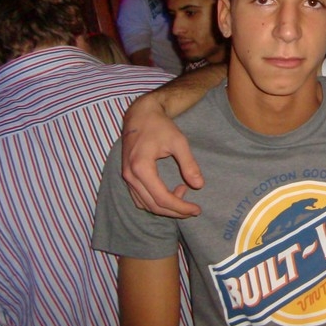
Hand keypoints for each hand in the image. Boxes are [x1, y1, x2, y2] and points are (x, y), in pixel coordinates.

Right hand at [121, 92, 204, 217]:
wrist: (140, 114)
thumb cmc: (160, 126)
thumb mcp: (178, 142)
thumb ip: (189, 164)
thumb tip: (199, 185)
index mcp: (141, 167)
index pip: (162, 198)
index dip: (180, 208)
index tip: (196, 209)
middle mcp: (130, 176)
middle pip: (153, 205)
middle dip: (175, 211)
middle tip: (193, 210)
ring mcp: (126, 177)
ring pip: (145, 204)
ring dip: (165, 207)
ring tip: (183, 194)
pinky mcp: (127, 176)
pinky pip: (140, 198)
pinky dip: (155, 200)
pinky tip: (170, 191)